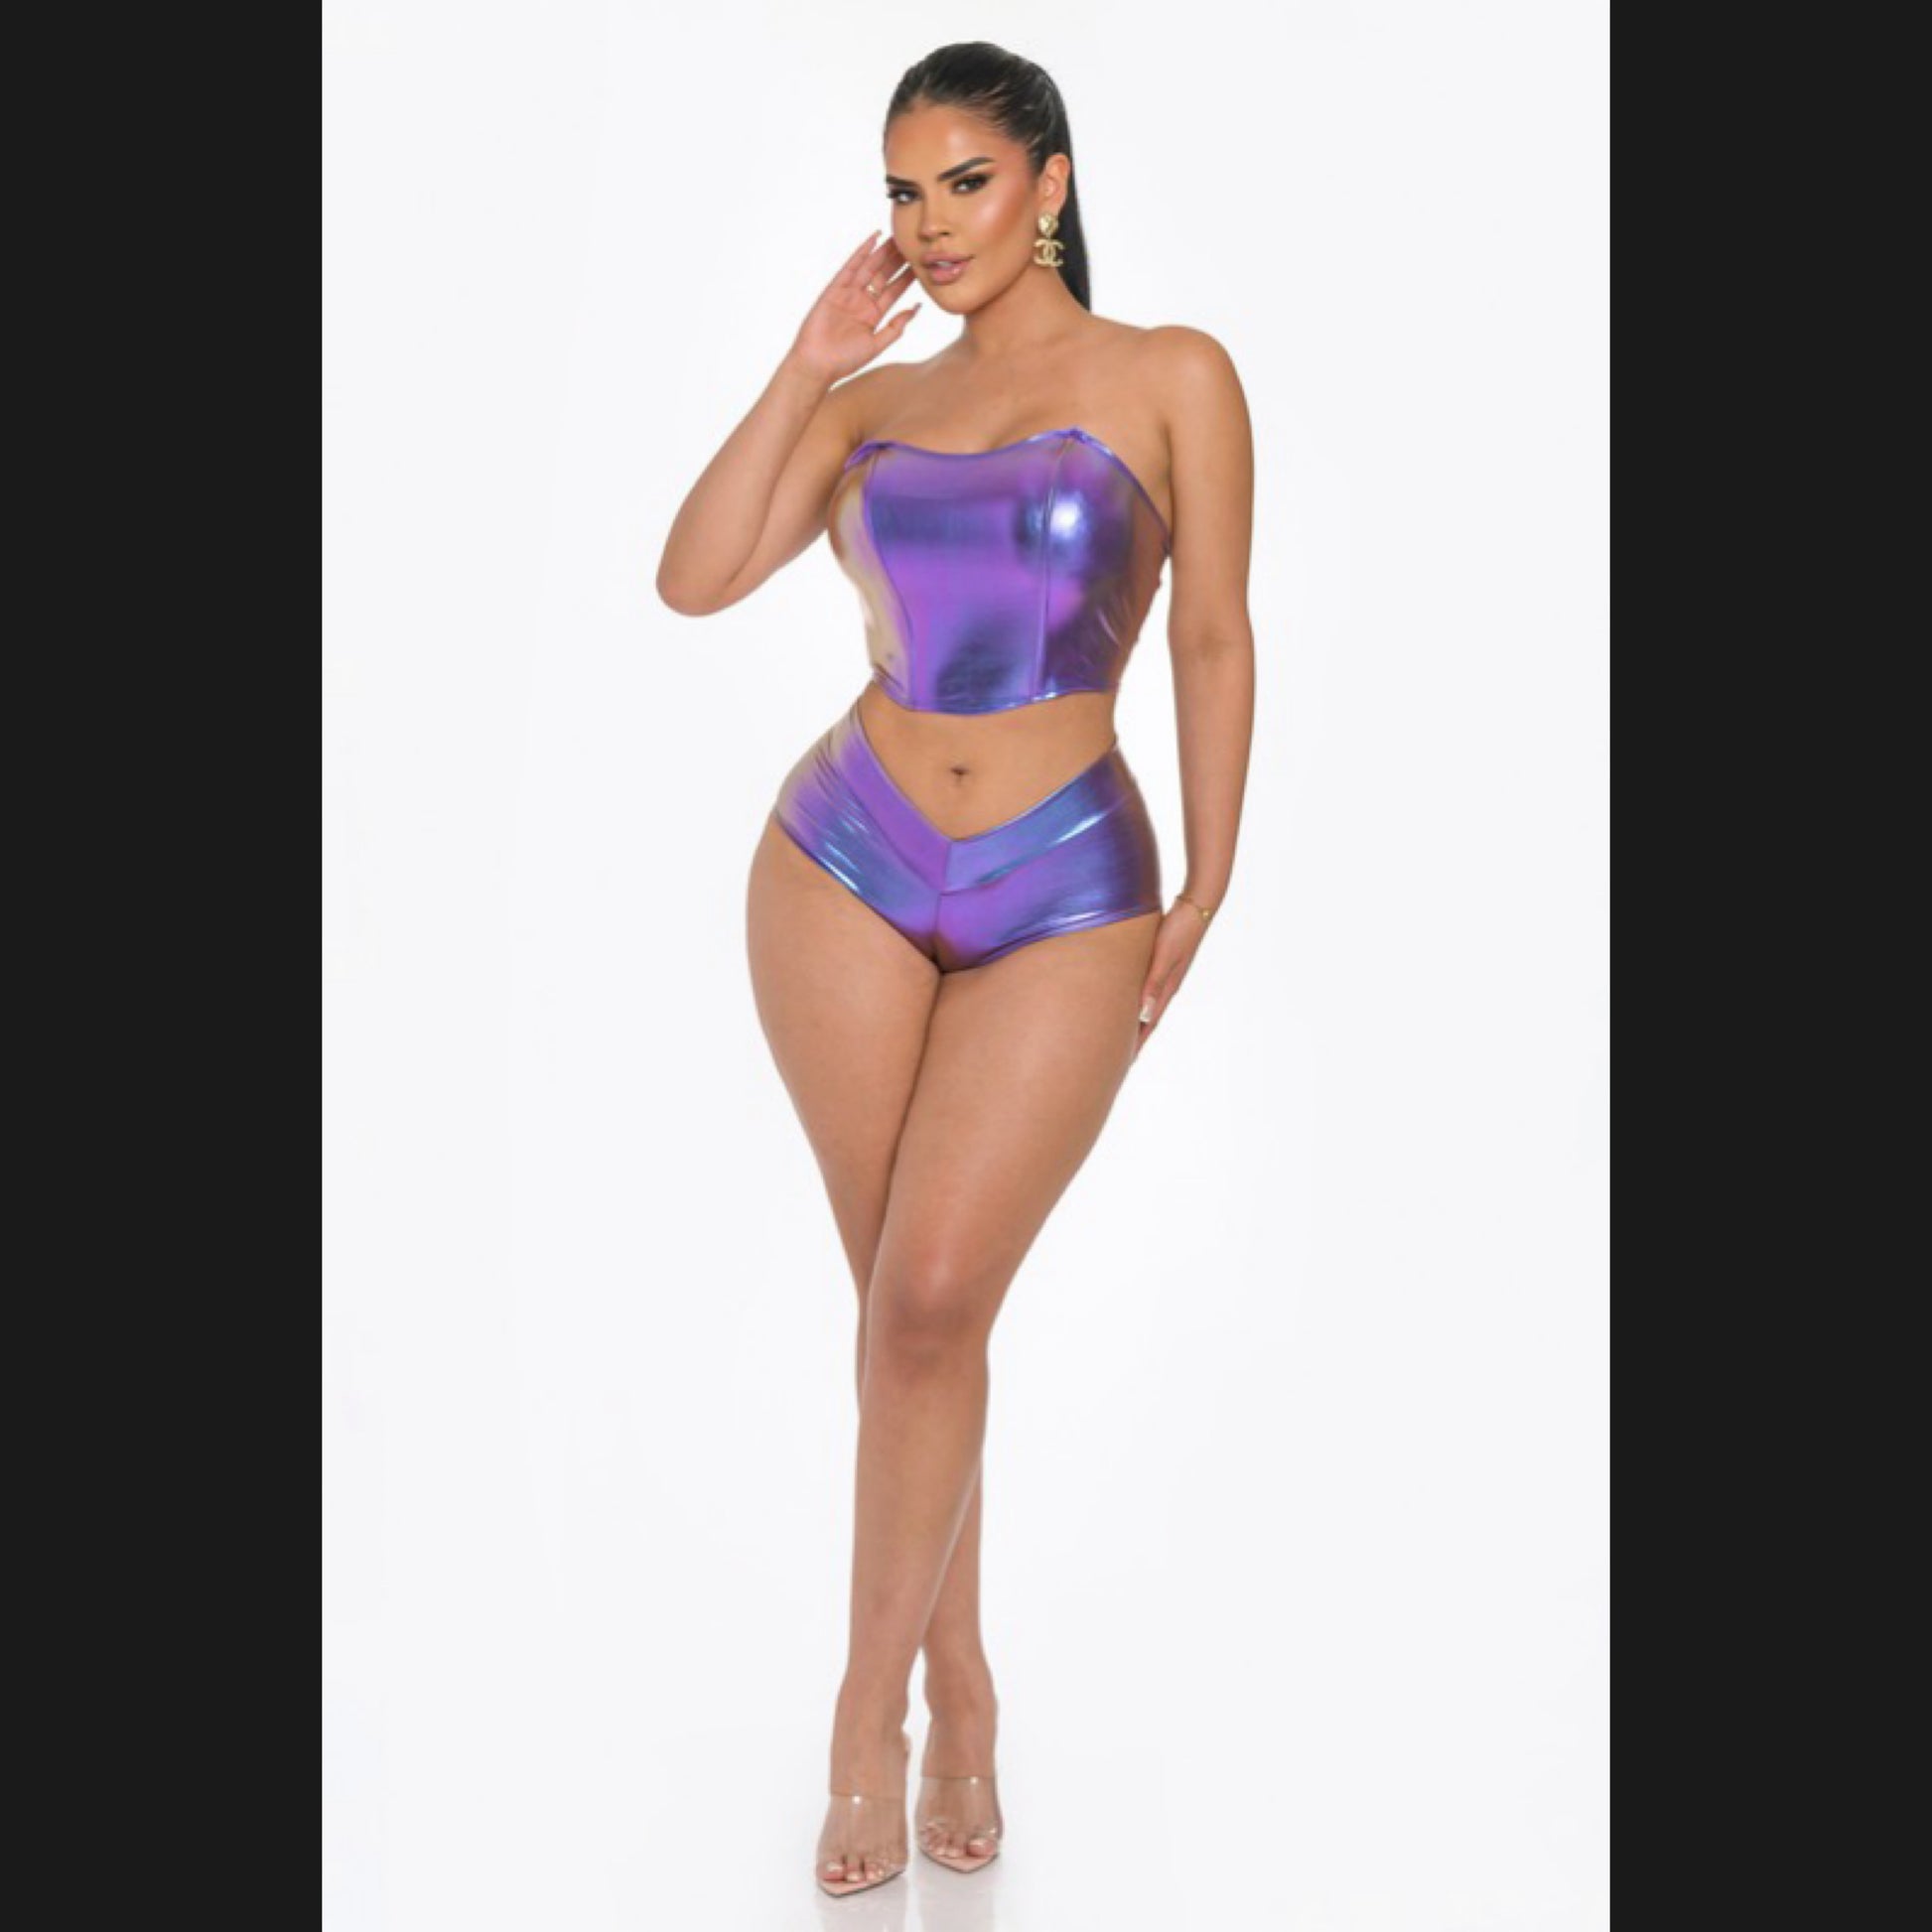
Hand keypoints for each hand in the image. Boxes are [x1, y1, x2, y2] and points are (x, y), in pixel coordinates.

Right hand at [787, 230, 921, 386]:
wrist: (818, 365)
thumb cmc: (845, 360)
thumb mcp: (877, 344)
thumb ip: (896, 327)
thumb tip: (916, 308)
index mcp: (873, 314)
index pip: (894, 290)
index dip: (906, 276)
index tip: (920, 262)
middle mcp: (862, 301)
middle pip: (883, 275)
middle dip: (896, 259)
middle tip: (911, 242)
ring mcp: (848, 293)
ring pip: (869, 267)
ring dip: (883, 251)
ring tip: (897, 236)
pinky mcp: (834, 289)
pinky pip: (850, 267)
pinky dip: (861, 253)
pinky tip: (873, 239)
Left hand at [1134, 898, 1211, 1060]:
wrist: (1197, 907)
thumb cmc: (1179, 929)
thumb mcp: (1164, 956)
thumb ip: (1153, 983)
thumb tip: (1143, 1015)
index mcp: (1167, 988)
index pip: (1149, 1023)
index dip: (1136, 1043)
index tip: (1124, 1063)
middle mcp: (1167, 986)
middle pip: (1147, 1020)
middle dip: (1134, 1039)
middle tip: (1118, 1058)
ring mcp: (1167, 976)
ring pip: (1147, 1006)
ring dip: (1136, 1023)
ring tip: (1122, 1036)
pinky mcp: (1163, 964)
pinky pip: (1148, 991)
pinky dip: (1138, 1003)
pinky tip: (1131, 1003)